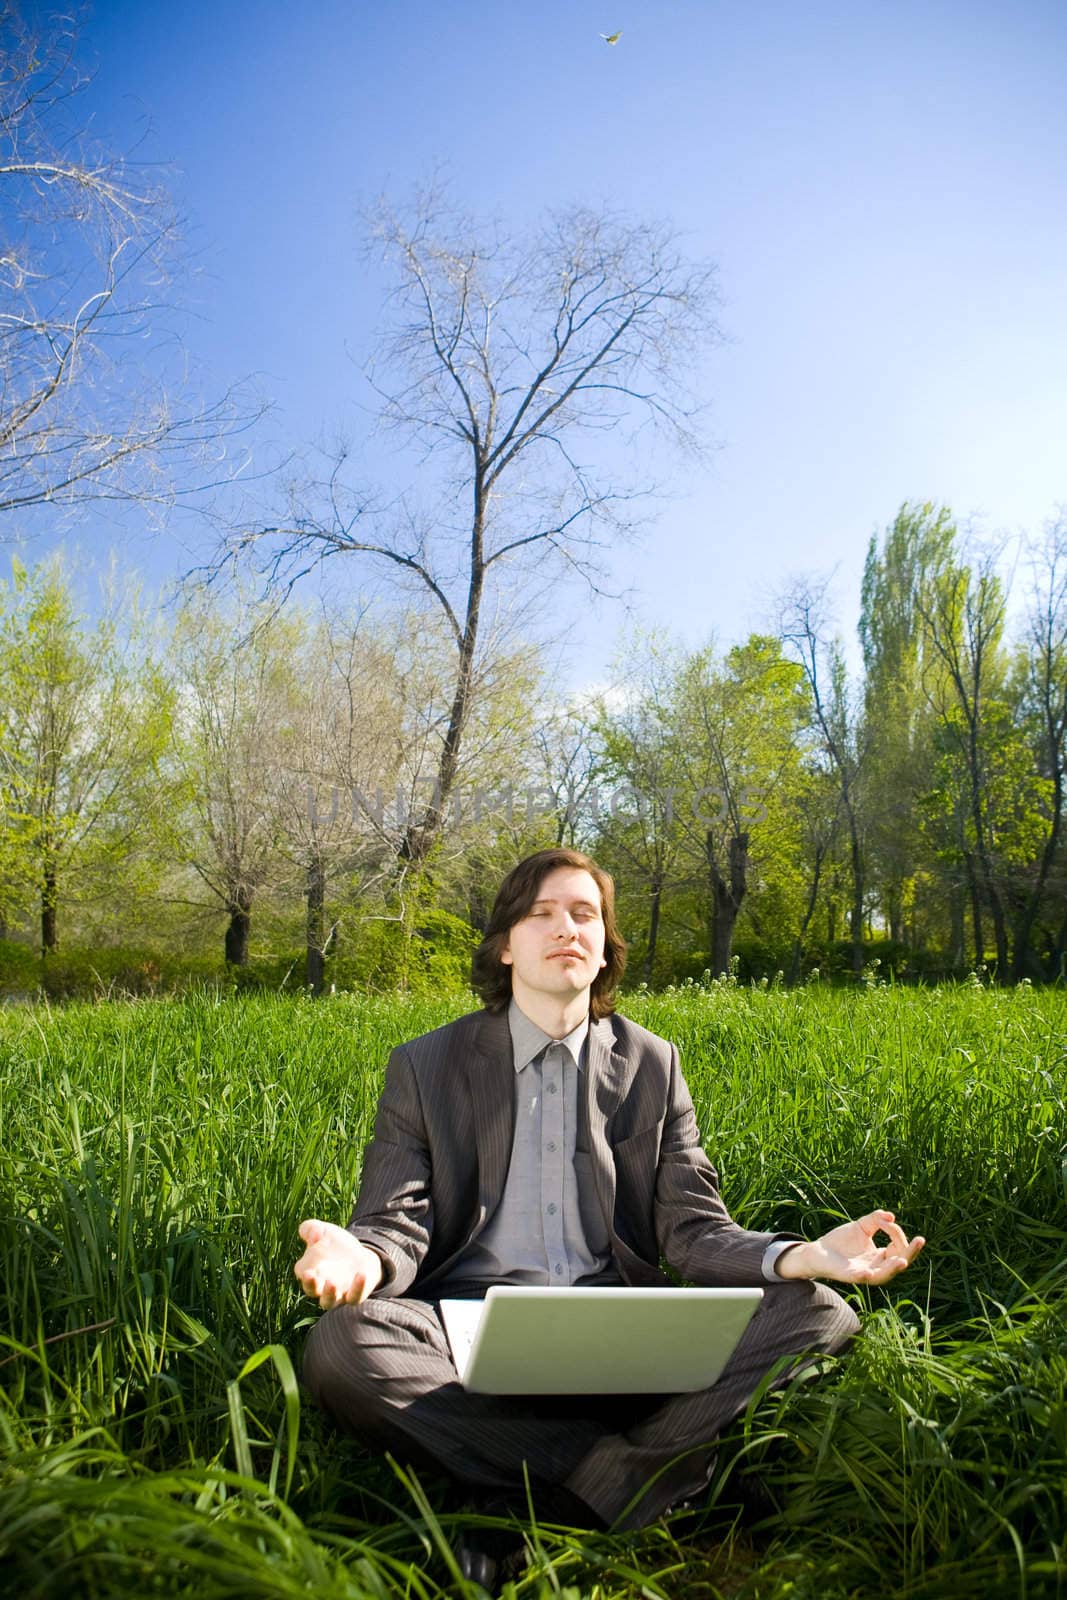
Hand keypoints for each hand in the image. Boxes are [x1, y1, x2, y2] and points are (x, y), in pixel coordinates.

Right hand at [293, 1218, 382, 1308]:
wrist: (361, 1256)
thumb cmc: (336, 1245)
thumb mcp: (324, 1232)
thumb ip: (311, 1228)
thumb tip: (314, 1232)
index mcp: (310, 1272)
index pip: (302, 1271)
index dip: (306, 1258)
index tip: (315, 1238)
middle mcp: (321, 1287)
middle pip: (311, 1291)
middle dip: (309, 1284)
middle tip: (309, 1275)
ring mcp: (338, 1294)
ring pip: (328, 1302)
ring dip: (329, 1294)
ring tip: (331, 1283)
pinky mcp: (355, 1295)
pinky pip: (354, 1297)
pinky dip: (357, 1288)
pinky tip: (360, 1274)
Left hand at [775, 1210, 924, 1284]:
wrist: (817, 1250)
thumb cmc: (840, 1241)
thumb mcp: (861, 1227)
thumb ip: (876, 1220)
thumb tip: (891, 1216)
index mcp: (881, 1256)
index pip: (898, 1247)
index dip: (897, 1233)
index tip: (887, 1221)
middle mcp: (876, 1267)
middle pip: (899, 1263)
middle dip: (910, 1253)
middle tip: (920, 1241)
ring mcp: (864, 1273)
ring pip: (884, 1274)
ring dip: (893, 1268)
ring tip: (902, 1261)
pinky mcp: (850, 1276)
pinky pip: (860, 1278)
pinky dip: (866, 1275)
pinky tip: (869, 1271)